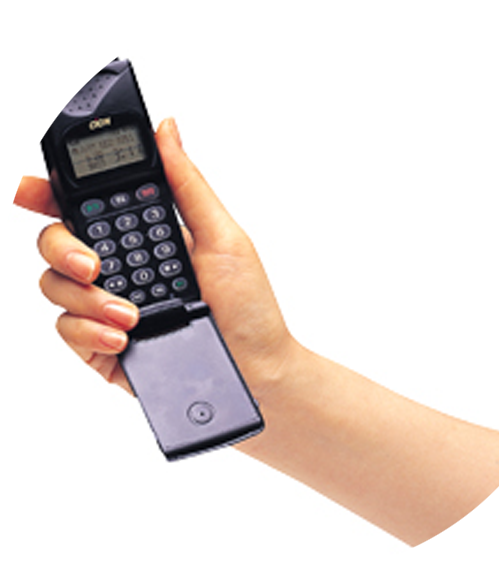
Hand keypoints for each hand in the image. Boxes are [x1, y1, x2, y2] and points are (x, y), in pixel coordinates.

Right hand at [1, 118, 294, 397]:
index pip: (86, 205)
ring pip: (56, 286)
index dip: (46, 192)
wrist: (255, 367)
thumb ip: (187, 184)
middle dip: (64, 248)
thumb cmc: (247, 304)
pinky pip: (69, 330)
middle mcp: (121, 266)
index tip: (18, 185)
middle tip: (96, 264)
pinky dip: (90, 330)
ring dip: (88, 297)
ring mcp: (108, 306)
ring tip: (130, 313)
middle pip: (58, 241)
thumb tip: (167, 129)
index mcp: (145, 235)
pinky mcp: (104, 344)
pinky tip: (123, 336)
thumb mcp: (223, 236)